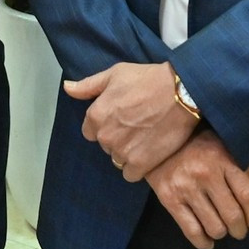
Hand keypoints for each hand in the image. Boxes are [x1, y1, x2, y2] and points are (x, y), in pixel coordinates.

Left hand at [64, 62, 197, 182]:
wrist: (181, 93)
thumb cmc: (147, 80)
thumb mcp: (114, 74)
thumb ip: (88, 86)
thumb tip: (67, 88)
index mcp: (95, 116)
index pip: (89, 131)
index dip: (104, 124)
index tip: (120, 118)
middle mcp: (105, 136)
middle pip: (105, 145)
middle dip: (116, 138)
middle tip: (136, 125)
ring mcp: (123, 152)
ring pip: (117, 160)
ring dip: (127, 153)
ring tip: (144, 138)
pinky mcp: (142, 164)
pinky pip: (130, 174)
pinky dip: (138, 167)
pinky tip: (148, 153)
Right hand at [147, 132, 248, 248]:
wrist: (157, 143)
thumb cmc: (198, 147)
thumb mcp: (224, 150)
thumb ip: (247, 168)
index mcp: (221, 160)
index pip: (247, 194)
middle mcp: (204, 174)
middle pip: (233, 215)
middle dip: (240, 230)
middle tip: (240, 231)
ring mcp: (185, 187)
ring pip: (214, 227)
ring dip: (222, 234)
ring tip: (222, 230)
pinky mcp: (169, 199)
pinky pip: (192, 231)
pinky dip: (203, 242)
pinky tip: (208, 241)